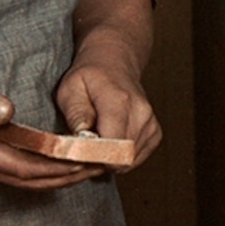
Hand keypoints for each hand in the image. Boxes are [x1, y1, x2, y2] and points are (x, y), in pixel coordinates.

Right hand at [0, 73, 101, 191]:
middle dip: (69, 175)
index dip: (58, 165)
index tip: (84, 159)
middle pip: (36, 180)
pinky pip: (26, 176)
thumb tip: (8, 110)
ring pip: (32, 182)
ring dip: (62, 178)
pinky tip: (66, 166)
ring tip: (91, 168)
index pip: (28, 166)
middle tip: (100, 164)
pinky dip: (49, 174)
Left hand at [52, 47, 163, 170]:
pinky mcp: (154, 133)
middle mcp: (141, 113)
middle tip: (83, 146)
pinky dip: (120, 157)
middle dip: (98, 160)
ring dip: (108, 159)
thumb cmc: (89, 77)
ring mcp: (150, 124)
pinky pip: (135, 159)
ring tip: (96, 140)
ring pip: (127, 161)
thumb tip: (82, 140)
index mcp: (119, 101)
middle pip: (120, 158)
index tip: (79, 152)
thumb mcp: (70, 89)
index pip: (112, 145)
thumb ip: (75, 114)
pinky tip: (110, 140)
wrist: (113, 64)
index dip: (92, 157)